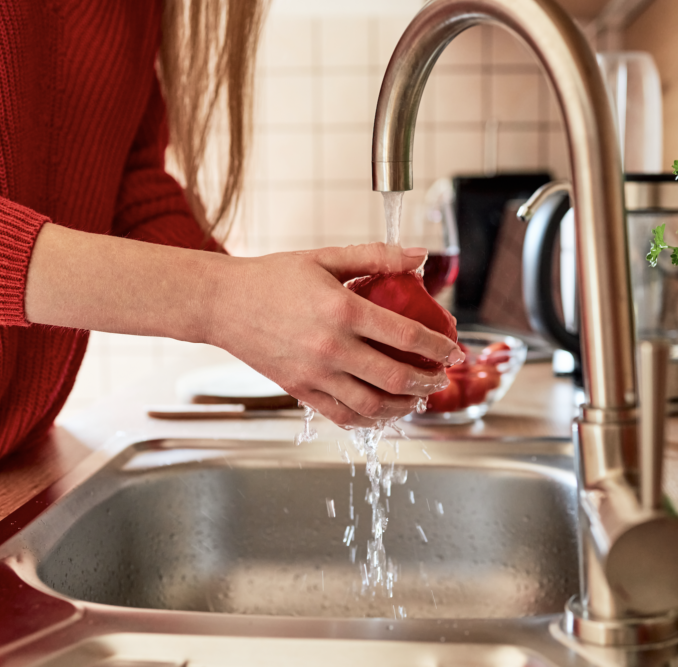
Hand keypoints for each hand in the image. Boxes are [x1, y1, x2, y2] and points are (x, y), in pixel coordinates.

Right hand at [201, 243, 463, 426]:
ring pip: (371, 405)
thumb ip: (376, 257)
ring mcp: (314, 374)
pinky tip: (383, 412)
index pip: (406, 334)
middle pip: (394, 377)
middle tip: (440, 378)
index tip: (454, 350)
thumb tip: (420, 257)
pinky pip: (341, 415)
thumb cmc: (273, 277)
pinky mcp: (299, 390)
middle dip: (427, 381)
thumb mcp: (326, 257)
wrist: (222, 303)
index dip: (438, 346)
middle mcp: (331, 347)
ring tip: (417, 398)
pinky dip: (369, 420)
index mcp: (342, 310)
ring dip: (403, 406)